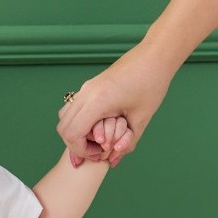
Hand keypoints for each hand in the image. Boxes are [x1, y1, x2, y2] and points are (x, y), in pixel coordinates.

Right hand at [58, 43, 173, 165]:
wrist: (154, 57)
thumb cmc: (151, 84)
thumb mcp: (142, 118)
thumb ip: (127, 142)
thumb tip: (114, 161)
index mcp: (97, 101)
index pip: (72, 134)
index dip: (82, 151)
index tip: (100, 154)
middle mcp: (86, 93)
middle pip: (63, 127)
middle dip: (77, 145)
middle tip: (98, 151)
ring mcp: (86, 89)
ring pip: (65, 117)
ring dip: (76, 133)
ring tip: (97, 140)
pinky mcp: (90, 87)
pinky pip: (74, 108)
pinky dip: (80, 122)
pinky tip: (98, 128)